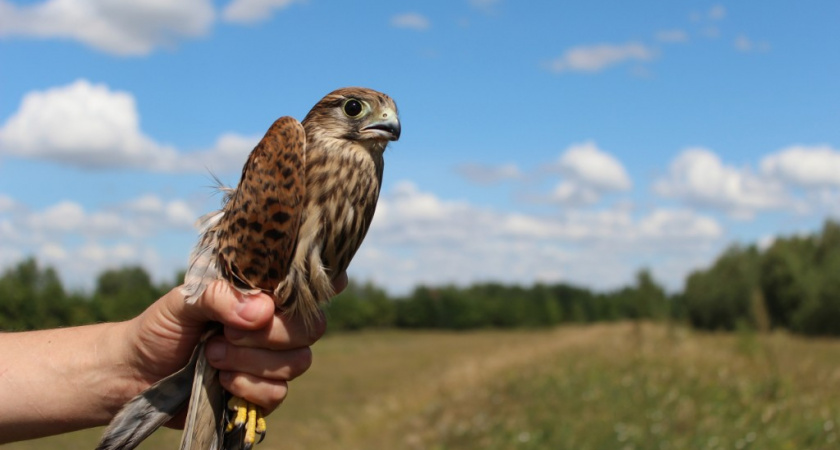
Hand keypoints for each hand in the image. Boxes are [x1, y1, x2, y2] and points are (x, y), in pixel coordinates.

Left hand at [121, 273, 346, 424]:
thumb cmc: (161, 327)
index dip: (327, 283)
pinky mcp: (261, 393)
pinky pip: (278, 392)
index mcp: (262, 294)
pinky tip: (222, 380)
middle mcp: (275, 326)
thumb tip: (263, 312)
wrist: (134, 374)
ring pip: (299, 361)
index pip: (309, 285)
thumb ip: (221, 297)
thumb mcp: (184, 301)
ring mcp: (272, 361)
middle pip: (313, 326)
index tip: (332, 283)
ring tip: (213, 354)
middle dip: (273, 333)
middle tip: (227, 332)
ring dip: (253, 361)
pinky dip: (249, 386)